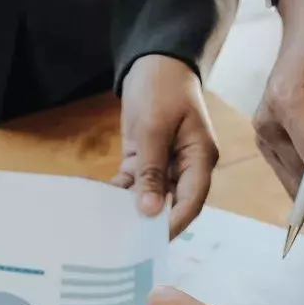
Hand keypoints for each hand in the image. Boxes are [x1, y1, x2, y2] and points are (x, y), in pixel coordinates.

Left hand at [116, 55, 217, 236]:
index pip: (192, 200)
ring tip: (111, 230)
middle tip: (127, 245)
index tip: (152, 242)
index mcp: (201, 158)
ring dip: (133, 210)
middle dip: (151, 223)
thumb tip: (149, 211)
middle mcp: (187, 166)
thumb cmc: (162, 87)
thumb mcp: (155, 127)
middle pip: (172, 203)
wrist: (153, 59)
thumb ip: (152, 170)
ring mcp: (166, 163)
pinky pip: (135, 183)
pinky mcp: (146, 159)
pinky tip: (103, 207)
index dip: (174, 223)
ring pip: (151, 196)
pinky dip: (121, 194)